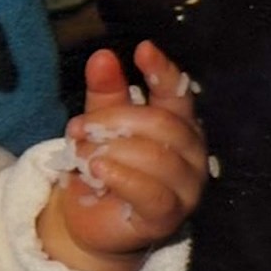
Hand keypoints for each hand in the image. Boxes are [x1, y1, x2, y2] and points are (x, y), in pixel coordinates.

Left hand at [38, 40, 207, 270]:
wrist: (89, 221)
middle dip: (114, 120)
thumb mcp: (98, 124)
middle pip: (161, 123)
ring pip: (157, 158)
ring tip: (82, 155)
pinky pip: (153, 193)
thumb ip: (103, 92)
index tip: (142, 49)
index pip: (178, 93)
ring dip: (111, 151)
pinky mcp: (169, 217)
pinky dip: (123, 178)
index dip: (162, 71)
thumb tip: (103, 56)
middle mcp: (192, 153)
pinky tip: (99, 169)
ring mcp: (186, 187)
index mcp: (178, 124)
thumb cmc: (103, 165)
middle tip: (78, 128)